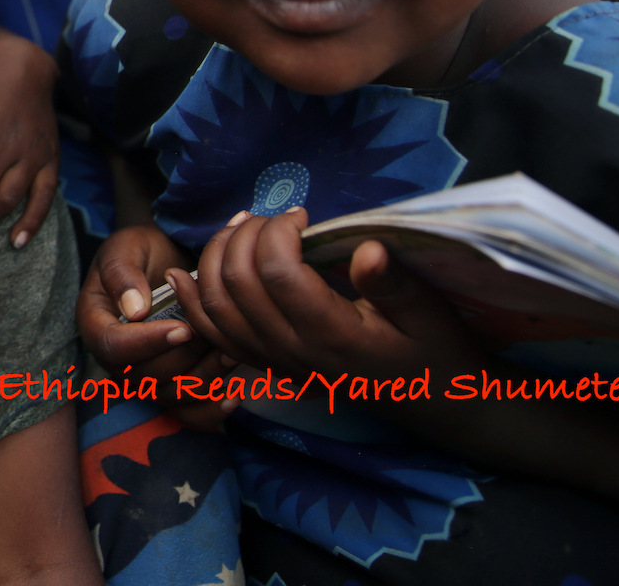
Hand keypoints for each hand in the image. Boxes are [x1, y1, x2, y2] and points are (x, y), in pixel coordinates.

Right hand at [77, 224, 232, 427]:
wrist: (163, 259)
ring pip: (169, 396)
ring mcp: (142, 375)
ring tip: (229, 354)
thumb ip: (123, 274)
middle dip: (182, 359)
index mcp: (95, 323)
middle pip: (143, 378)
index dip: (148, 344)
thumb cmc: (141, 249)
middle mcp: (115, 357)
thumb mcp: (126, 247)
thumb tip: (135, 311)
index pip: (113, 347)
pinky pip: (186, 413)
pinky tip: (234, 395)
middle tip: (213, 335)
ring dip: (202, 380)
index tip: (183, 328)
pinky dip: (210, 411)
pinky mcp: (169, 385)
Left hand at [169, 208, 480, 383]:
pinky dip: (193, 301)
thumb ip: (392, 283)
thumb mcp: (428, 312)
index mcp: (333, 334)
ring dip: (215, 258)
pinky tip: (183, 273)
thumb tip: (366, 250)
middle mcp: (294, 351)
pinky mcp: (268, 365)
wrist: (434, 402)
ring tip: (239, 228)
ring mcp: (275, 362)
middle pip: (237, 284)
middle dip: (244, 237)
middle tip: (272, 218)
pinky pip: (215, 335)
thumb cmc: (435, 350)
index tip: (303, 215)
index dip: (278, 232)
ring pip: (217, 307)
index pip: (277, 272)